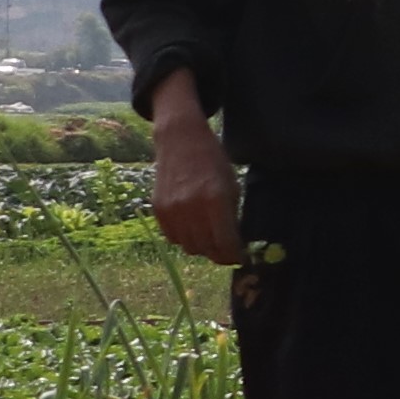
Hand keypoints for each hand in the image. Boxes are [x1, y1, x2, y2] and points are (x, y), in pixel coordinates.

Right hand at [147, 76, 243, 267]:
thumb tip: (236, 244)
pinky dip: (185, 238)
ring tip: (212, 237)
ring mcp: (172, 210)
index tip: (241, 257)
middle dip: (220, 254)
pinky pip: (173, 238)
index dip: (235, 256)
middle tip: (228, 250)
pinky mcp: (158, 210)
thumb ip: (232, 216)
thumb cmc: (213, 162)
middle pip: (207, 250)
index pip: (225, 244)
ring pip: (189, 247)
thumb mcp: (232, 187)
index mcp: (215, 201)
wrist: (180, 141)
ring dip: (203, 247)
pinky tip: (194, 227)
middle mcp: (191, 209)